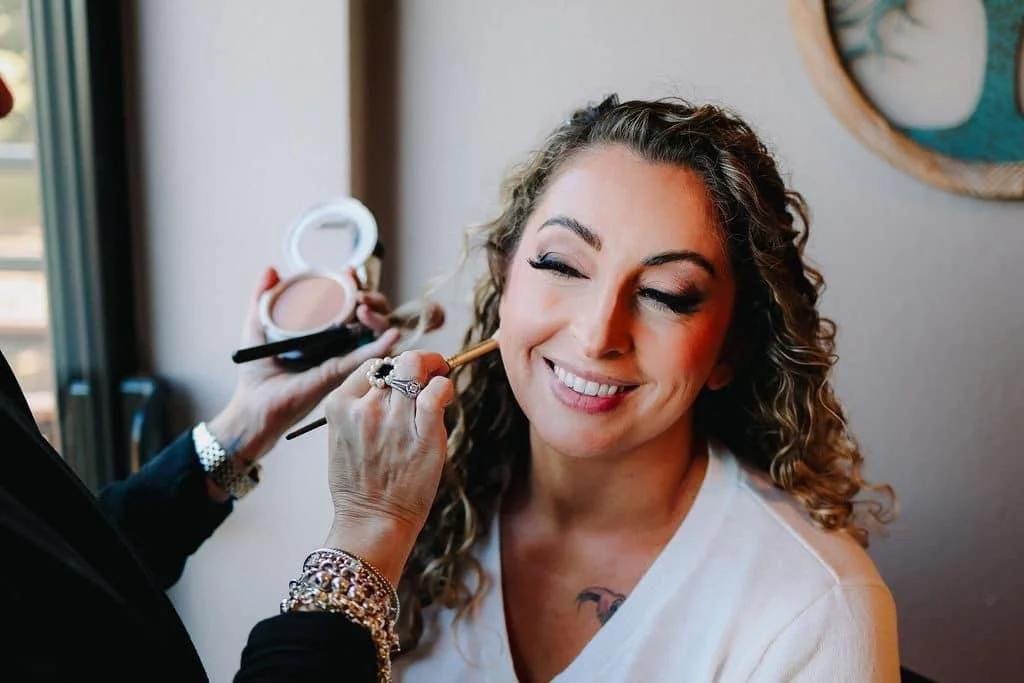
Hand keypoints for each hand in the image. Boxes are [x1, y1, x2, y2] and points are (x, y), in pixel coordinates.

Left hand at [206, 267, 400, 464]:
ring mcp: (342, 358)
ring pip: (374, 332)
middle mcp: (337, 343)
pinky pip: (366, 358)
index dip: (355, 286)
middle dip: (371, 297)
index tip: (349, 272)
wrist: (253, 406)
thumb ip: (263, 297)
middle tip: (357, 292)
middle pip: (369, 315)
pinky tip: (392, 335)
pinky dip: (382, 346)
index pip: (348, 303)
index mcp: (322, 330)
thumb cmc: (256, 373)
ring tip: (362, 307)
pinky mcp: (340, 374)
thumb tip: (271, 269)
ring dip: (377, 316)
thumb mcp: (257, 325)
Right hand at [321, 350, 453, 583]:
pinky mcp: (423, 434)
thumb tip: (396, 383)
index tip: (407, 375)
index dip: (394, 366)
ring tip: (439, 386)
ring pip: (417, 370)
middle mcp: (365, 408)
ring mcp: (394, 420)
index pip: (372, 366)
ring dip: (434, 373)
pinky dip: (445, 388)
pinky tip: (445, 397)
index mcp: (340, 406)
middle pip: (397, 364)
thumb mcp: (343, 438)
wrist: (371, 521)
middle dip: (418, 363)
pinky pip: (437, 392)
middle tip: (432, 371)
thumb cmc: (360, 485)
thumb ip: (361, 409)